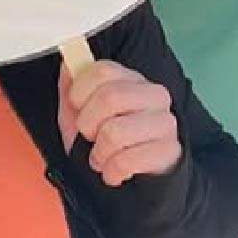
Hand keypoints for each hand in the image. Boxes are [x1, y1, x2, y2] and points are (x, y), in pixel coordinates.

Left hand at [60, 60, 181, 186]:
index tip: (78, 110)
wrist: (132, 172)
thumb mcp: (78, 110)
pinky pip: (126, 160)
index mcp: (131, 78)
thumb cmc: (102, 136)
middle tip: (89, 136)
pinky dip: (111, 171)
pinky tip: (114, 170)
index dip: (79, 94)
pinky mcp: (170, 151)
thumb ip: (70, 85)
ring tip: (101, 156)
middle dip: (87, 124)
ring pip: (115, 132)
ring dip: (98, 152)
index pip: (101, 71)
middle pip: (109, 97)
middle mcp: (154, 94)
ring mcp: (166, 122)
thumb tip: (68, 64)